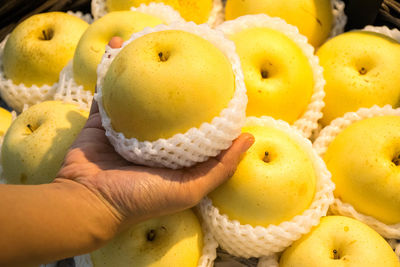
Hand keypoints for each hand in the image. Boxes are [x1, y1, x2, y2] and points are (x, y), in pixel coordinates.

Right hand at [56, 37, 253, 228]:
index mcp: (174, 154)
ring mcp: (127, 127)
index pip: (196, 126)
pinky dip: (110, 70)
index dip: (208, 105)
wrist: (89, 202)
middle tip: (188, 57)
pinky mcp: (103, 120)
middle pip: (169, 105)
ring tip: (153, 42)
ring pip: (139, 92)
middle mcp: (153, 139)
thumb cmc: (141, 199)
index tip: (221, 82)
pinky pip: (108, 91)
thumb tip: (249, 139)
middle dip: (178, 81)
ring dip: (144, 68)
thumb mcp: (189, 189)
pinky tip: (119, 48)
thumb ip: (220, 168)